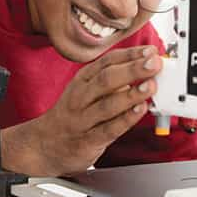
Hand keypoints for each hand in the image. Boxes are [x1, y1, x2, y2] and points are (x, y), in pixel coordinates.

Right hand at [0, 46, 160, 196]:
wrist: (43, 145)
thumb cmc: (72, 115)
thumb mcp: (86, 91)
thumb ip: (113, 81)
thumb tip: (145, 70)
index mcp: (82, 80)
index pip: (107, 62)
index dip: (130, 55)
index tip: (150, 50)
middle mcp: (80, 97)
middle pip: (107, 79)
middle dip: (132, 69)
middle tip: (154, 62)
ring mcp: (82, 119)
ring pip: (107, 104)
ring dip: (131, 94)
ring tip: (151, 85)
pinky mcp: (87, 141)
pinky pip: (108, 129)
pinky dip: (125, 119)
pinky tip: (139, 110)